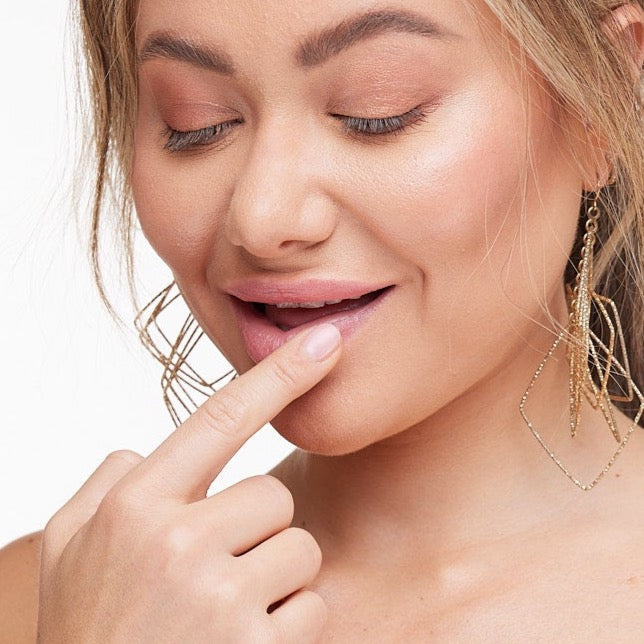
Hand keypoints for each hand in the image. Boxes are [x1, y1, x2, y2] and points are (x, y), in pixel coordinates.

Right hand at [37, 323, 341, 643]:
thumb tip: (136, 448)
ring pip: (299, 549)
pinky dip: (287, 623)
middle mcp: (179, 542)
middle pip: (274, 497)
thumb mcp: (66, 553)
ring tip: (220, 614)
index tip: (325, 341)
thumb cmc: (84, 637)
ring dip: (274, 578)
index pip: (222, 417)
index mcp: (135, 507)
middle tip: (213, 572)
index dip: (280, 373)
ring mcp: (220, 597)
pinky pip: (311, 605)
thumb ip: (102, 488)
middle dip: (257, 531)